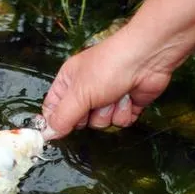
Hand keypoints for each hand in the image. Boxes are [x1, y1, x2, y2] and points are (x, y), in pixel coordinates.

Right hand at [39, 27, 174, 139]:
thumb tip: (48, 134)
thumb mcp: (79, 93)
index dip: (57, 121)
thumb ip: (62, 117)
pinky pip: (120, 122)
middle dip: (89, 116)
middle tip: (94, 101)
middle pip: (79, 121)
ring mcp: (106, 99)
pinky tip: (128, 97)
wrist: (146, 59)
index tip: (62, 127)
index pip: (53, 109)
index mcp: (69, 82)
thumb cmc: (109, 67)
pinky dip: (125, 112)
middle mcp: (86, 91)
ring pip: (101, 124)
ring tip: (115, 95)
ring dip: (109, 113)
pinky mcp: (125, 105)